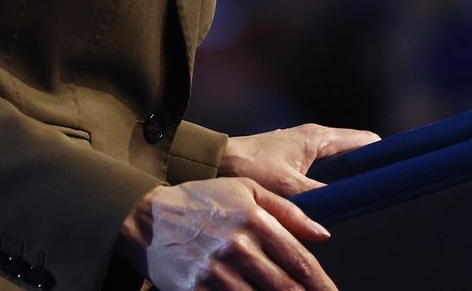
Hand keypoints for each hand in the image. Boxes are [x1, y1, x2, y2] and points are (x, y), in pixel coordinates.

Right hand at [117, 177, 337, 290]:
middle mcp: (238, 249)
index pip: (299, 261)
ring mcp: (216, 273)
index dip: (322, 283)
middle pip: (286, 288)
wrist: (147, 218)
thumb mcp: (246, 190)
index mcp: (254, 221)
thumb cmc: (201, 201)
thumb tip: (323, 233)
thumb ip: (288, 210)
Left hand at [218, 124, 381, 196]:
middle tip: (382, 195)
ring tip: (361, 203)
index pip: (367, 143)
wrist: (214, 163)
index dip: (385, 158)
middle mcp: (315, 139)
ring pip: (340, 165)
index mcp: (319, 137)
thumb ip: (320, 197)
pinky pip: (325, 172)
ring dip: (350, 180)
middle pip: (357, 154)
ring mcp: (305, 150)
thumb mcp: (287, 186)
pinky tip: (332, 204)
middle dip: (370, 172)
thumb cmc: (247, 167)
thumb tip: (346, 211)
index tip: (398, 174)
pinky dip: (333, 184)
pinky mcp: (294, 162)